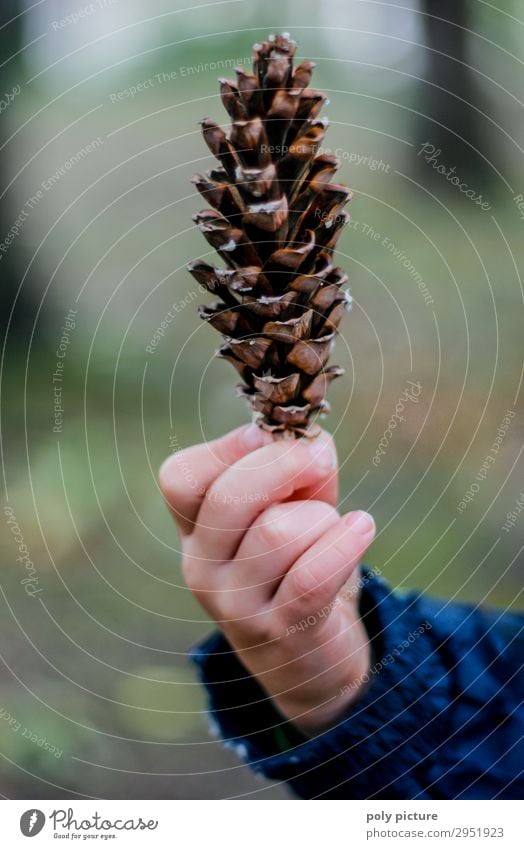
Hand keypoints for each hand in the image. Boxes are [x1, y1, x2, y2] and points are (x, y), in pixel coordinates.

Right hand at [159, 424, 375, 734]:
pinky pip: (313, 574)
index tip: (267, 436)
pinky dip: (345, 543)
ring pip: (280, 531)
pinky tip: (362, 528)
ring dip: (322, 518)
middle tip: (320, 462)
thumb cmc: (298, 565)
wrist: (309, 659)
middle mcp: (202, 567)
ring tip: (334, 529)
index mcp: (195, 531)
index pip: (180, 479)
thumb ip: (299, 469)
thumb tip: (313, 442)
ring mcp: (236, 605)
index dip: (227, 448)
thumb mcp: (293, 508)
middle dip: (286, 464)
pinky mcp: (281, 631)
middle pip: (230, 496)